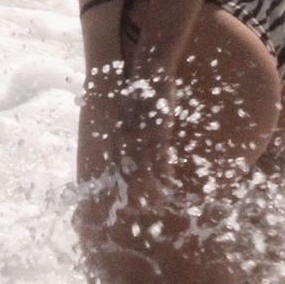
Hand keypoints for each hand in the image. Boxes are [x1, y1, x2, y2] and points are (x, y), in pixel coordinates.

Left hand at [112, 68, 178, 208]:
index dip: (121, 188)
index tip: (126, 202)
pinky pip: (160, 159)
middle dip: (134, 195)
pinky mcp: (158, 134)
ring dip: (152, 189)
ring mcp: (141, 139)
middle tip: (140, 211)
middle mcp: (125, 142)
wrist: (149, 73)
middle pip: (128, 177)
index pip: (116, 170)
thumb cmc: (139, 92)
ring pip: (144, 172)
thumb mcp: (127, 117)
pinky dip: (164, 173)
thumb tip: (126, 150)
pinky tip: (169, 182)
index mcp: (116, 138)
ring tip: (158, 203)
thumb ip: (126, 135)